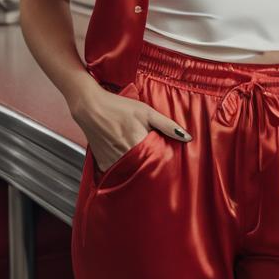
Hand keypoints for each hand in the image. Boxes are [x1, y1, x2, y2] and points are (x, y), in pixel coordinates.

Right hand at [73, 85, 191, 173]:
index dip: (163, 158)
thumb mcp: (146, 111)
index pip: (159, 160)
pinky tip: (123, 154)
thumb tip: (188, 138)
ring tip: (136, 152)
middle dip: (151, 163)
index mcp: (139, 143)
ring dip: (138, 166)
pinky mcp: (104, 166)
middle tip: (150, 153)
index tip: (165, 154)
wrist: (90, 107)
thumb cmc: (119, 107)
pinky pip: (119, 172)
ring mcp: (114, 163)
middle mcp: (126, 157)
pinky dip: (124, 167)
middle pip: (146, 168)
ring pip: (133, 171)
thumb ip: (167, 125)